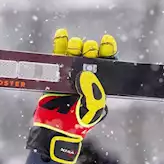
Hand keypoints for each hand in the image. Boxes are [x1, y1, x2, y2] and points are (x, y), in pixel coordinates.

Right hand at [26, 28, 117, 163]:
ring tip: (76, 45)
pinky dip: (59, 44)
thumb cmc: (79, 122)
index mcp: (99, 83)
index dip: (107, 51)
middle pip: (90, 55)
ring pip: (75, 53)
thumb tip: (85, 74)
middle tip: (87, 49)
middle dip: (90, 49)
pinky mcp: (56, 75)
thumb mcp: (92, 109)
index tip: (107, 41)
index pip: (106, 64)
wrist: (57, 130)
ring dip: (76, 46)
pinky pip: (58, 57)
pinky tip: (62, 34)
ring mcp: (71, 74)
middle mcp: (86, 76)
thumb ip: (92, 93)